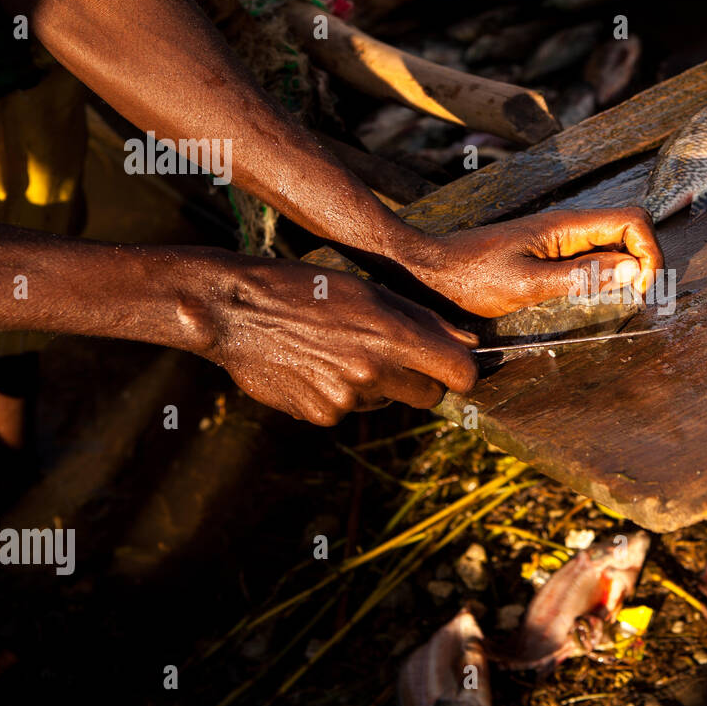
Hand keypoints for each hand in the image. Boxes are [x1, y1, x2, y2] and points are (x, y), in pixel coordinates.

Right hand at [204, 261, 477, 425]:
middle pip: (429, 396)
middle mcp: (372, 372)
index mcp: (391, 336)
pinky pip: (349, 411)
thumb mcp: (369, 292)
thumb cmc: (307, 289)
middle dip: (422, 381)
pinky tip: (314, 367)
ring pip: (385, 402)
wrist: (234, 311)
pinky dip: (340, 394)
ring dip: (375, 385)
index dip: (463, 372)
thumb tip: (471, 342)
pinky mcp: (321, 416)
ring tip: (337, 351)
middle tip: (394, 356)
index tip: (455, 366)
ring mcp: (346, 399)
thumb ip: (424, 320)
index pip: (460, 374)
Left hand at [406, 208, 663, 317]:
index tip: (640, 288)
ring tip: (623, 301)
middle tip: (637, 298)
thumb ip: (580, 277)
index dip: (649, 251)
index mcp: (565, 226)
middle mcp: (568, 227)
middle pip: (629, 229)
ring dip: (628, 270)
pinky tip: (597, 298)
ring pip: (614, 244)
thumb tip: (632, 271)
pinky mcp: (550, 254)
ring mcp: (560, 240)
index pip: (632, 220)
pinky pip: (593, 257)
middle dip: (645, 260)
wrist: (431, 272)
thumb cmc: (471, 278)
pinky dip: (606, 276)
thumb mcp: (527, 284)